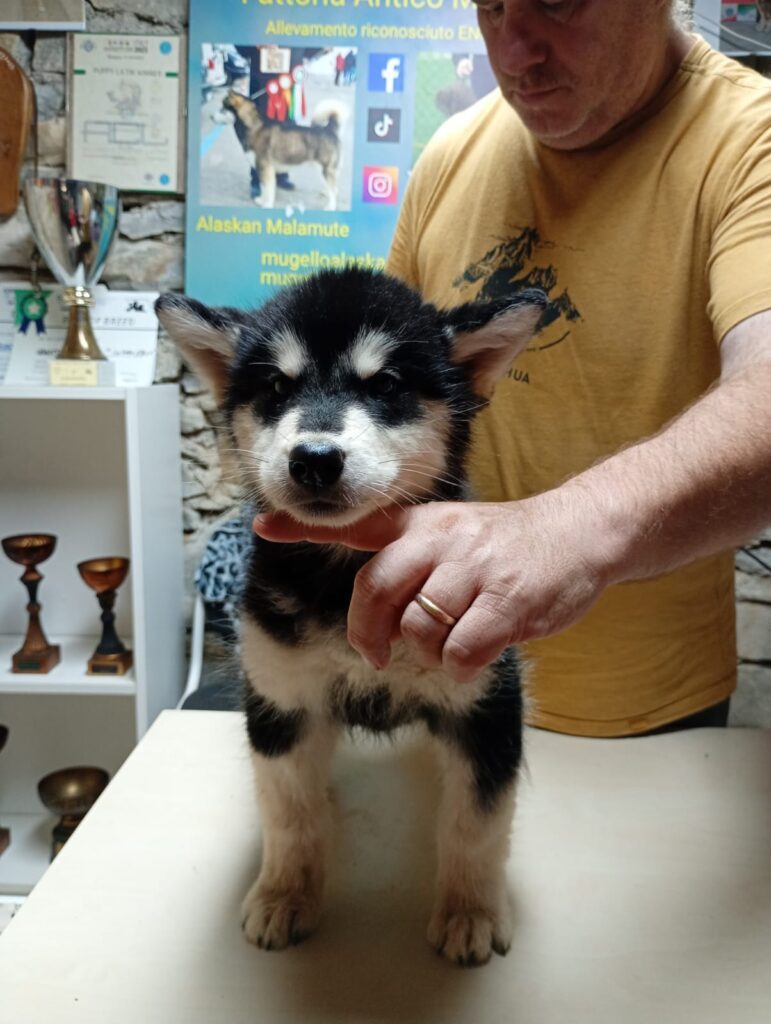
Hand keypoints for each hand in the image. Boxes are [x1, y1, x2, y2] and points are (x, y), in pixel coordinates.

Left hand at [253, 494, 611, 683]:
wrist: (578, 533)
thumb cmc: (508, 546)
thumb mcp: (452, 532)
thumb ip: (406, 553)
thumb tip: (367, 589)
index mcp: (422, 524)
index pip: (357, 522)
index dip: (306, 526)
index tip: (263, 524)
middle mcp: (441, 540)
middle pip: (376, 590)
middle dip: (368, 632)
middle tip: (376, 653)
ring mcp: (474, 569)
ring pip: (418, 628)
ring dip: (428, 652)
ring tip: (451, 644)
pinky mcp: (508, 602)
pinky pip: (461, 650)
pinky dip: (461, 665)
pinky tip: (477, 654)